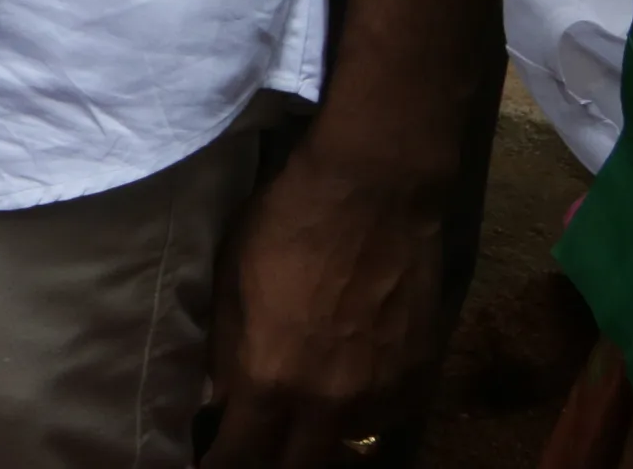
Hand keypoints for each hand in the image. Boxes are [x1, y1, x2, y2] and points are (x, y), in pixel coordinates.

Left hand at [199, 131, 458, 466]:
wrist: (376, 189)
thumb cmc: (288, 223)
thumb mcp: (231, 281)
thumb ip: (226, 351)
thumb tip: (220, 396)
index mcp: (273, 378)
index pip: (242, 456)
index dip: (220, 464)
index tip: (210, 461)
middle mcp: (331, 402)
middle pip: (300, 465)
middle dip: (274, 459)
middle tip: (258, 439)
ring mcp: (383, 394)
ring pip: (347, 441)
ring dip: (322, 431)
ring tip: (308, 400)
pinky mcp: (422, 375)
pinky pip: (387, 414)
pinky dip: (365, 407)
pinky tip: (351, 376)